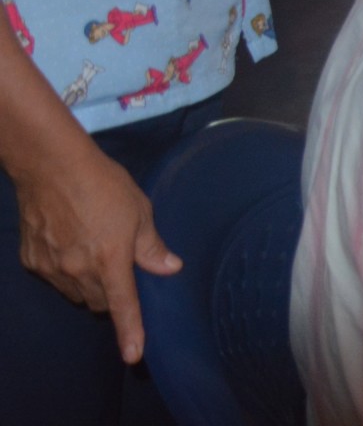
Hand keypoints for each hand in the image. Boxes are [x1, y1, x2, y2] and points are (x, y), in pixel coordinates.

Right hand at [13, 142, 180, 362]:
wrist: (51, 167)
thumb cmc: (103, 185)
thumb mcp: (139, 211)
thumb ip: (151, 246)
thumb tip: (169, 269)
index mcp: (110, 260)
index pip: (123, 307)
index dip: (130, 333)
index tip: (134, 357)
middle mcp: (79, 271)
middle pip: (98, 302)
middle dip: (111, 293)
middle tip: (119, 264)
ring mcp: (52, 268)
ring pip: (76, 293)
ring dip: (88, 283)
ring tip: (93, 246)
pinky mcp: (32, 261)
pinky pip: (54, 278)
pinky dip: (65, 269)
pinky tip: (69, 242)